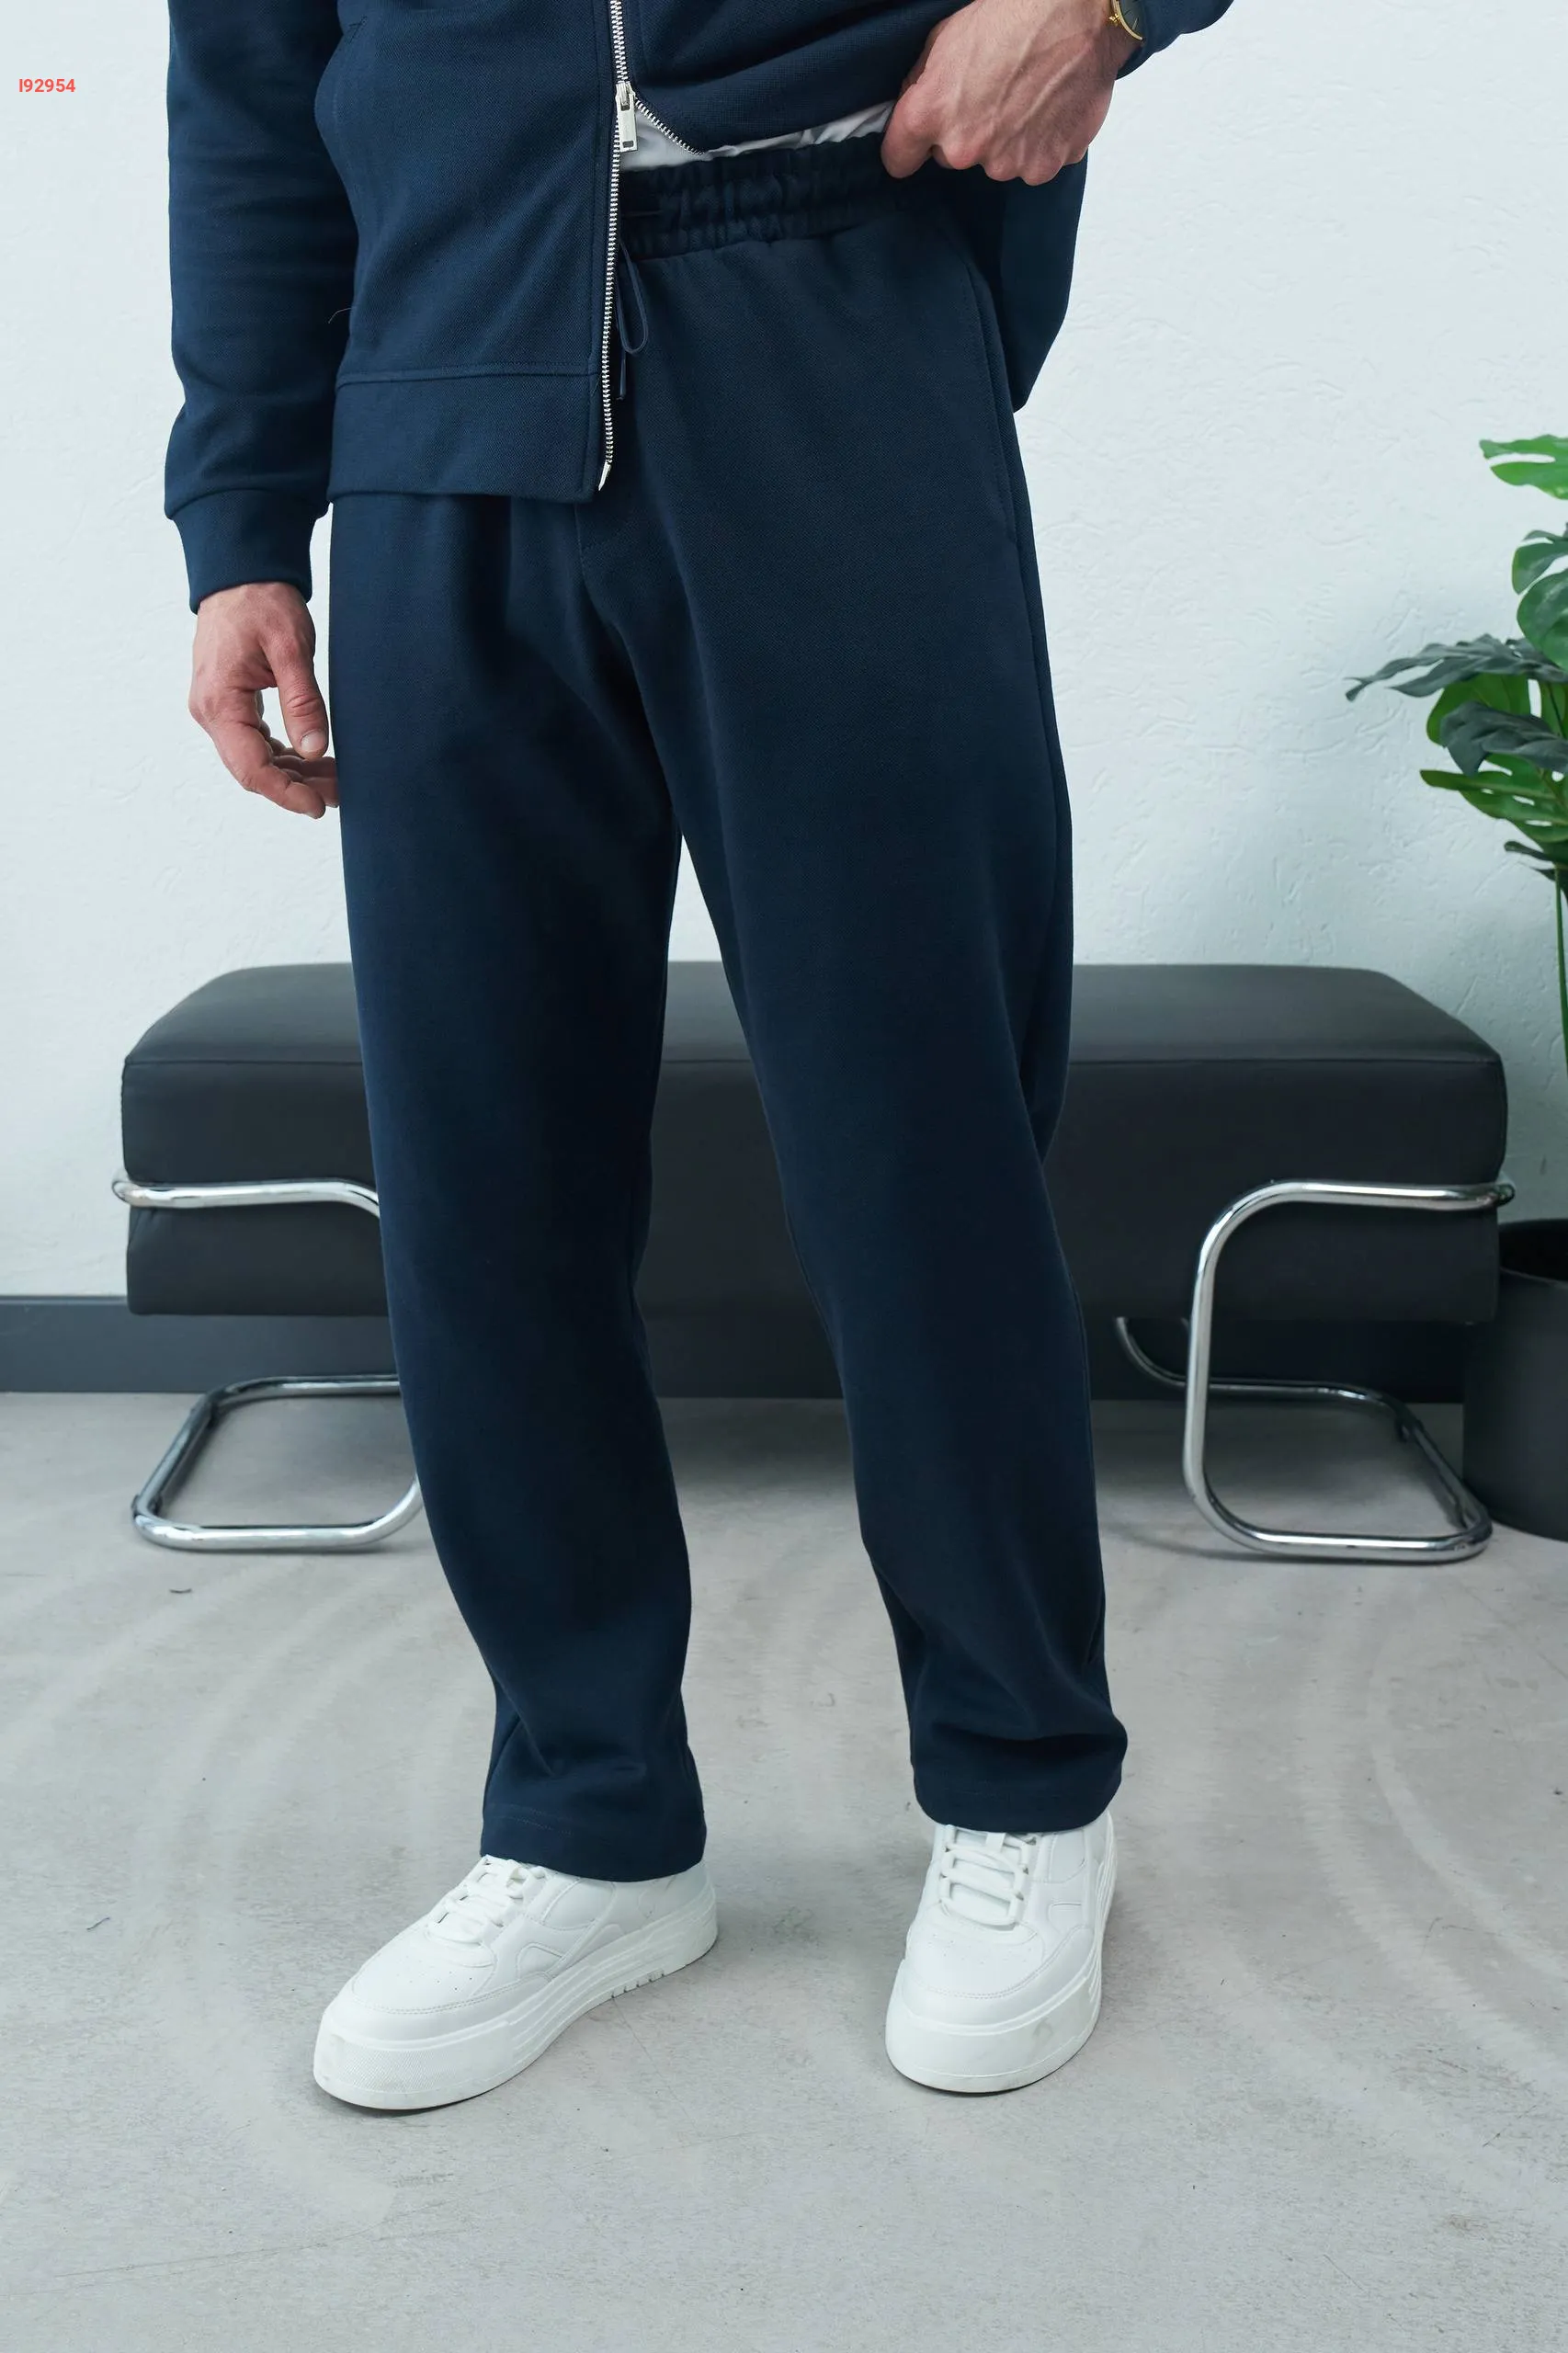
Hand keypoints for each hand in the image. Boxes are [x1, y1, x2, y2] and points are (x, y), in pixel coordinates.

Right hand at [188, 581, 337, 817]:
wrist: (240, 574)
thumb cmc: (261, 602)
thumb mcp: (290, 648)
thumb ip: (302, 700)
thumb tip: (314, 748)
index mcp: (219, 702)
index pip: (251, 767)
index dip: (285, 794)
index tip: (317, 807)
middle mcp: (210, 712)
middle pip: (252, 769)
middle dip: (296, 787)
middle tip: (339, 793)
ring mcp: (217, 710)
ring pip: (255, 759)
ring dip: (293, 774)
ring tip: (335, 779)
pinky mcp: (230, 704)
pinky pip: (255, 742)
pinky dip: (285, 755)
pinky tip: (315, 758)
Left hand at [881, 0, 1136, 184]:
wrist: (1078, 12)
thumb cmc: (1012, 16)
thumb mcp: (946, 36)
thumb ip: (923, 82)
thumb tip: (915, 106)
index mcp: (930, 114)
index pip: (898, 158)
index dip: (907, 148)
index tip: (915, 144)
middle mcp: (964, 148)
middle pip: (952, 157)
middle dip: (965, 132)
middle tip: (991, 93)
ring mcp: (1006, 162)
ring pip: (995, 161)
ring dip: (1006, 139)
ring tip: (1026, 96)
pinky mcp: (1043, 167)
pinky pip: (1032, 163)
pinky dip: (1039, 144)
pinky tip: (1048, 109)